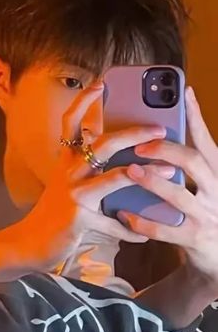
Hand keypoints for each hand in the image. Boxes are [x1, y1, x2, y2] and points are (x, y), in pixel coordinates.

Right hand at [24, 82, 171, 264]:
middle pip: (101, 144)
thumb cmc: (54, 212)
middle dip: (132, 134)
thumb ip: (90, 170)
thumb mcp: (68, 185)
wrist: (30, 241)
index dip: (83, 102)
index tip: (100, 84)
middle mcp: (68, 173)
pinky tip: (143, 235)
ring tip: (170, 174)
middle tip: (159, 129)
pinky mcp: (78, 218)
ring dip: (146, 175)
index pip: (71, 124)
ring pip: (113, 178)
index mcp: (66, 161)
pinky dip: (131, 230)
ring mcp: (73, 194)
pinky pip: (113, 223)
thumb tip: (124, 161)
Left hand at [120, 87, 217, 293]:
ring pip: (179, 195)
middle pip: (195, 162)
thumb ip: (183, 166)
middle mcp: (215, 192)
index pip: (207, 142)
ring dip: (152, 181)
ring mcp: (206, 216)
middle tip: (140, 144)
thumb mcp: (200, 186)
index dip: (196, 118)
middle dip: (166, 150)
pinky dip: (142, 221)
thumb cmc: (202, 213)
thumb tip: (154, 136)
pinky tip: (124, 214)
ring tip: (129, 171)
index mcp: (215, 175)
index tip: (185, 93)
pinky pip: (164, 230)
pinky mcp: (194, 239)